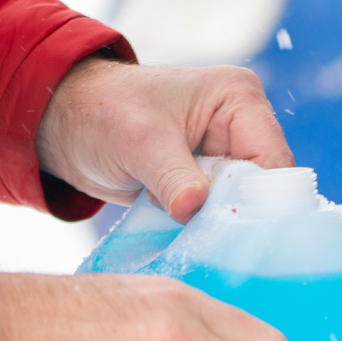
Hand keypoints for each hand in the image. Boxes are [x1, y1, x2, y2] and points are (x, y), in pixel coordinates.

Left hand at [36, 59, 294, 222]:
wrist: (68, 123)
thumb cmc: (103, 113)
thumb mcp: (140, 142)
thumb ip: (173, 177)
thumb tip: (195, 208)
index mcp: (239, 99)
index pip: (273, 159)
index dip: (261, 197)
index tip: (239, 230)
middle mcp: (244, 125)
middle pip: (266, 186)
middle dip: (241, 213)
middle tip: (217, 241)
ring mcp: (228, 154)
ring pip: (246, 203)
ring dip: (221, 222)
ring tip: (197, 235)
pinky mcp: (210, 179)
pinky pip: (224, 211)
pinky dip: (208, 225)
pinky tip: (190, 233)